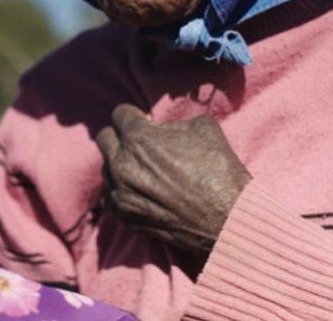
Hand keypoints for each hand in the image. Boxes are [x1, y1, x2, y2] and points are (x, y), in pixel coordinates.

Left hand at [95, 104, 251, 262]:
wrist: (228, 218)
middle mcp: (122, 163)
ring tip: (143, 171)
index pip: (120, 114)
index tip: (143, 122)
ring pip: (106, 169)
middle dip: (121, 137)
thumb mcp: (203, 127)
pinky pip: (109, 198)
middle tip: (139, 145)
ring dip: (120, 165)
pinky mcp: (124, 216)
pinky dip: (120, 193)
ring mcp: (120, 192)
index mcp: (138, 137)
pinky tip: (137, 193)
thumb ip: (173, 122)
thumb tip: (162, 127)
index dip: (134, 116)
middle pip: (105, 138)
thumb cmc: (218, 170)